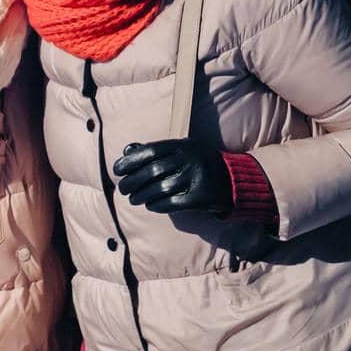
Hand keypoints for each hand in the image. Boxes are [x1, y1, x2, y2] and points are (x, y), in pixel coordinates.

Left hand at [112, 139, 232, 214]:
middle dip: (132, 182)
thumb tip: (126, 151)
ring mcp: (197, 178)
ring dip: (142, 196)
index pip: (151, 151)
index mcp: (184, 145)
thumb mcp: (181, 150)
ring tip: (134, 199)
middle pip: (153, 171)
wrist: (233, 179)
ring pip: (160, 189)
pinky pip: (172, 203)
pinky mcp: (201, 197)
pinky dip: (157, 205)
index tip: (117, 169)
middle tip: (123, 189)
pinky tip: (150, 206)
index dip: (131, 160)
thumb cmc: (198, 162)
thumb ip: (155, 150)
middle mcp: (190, 160)